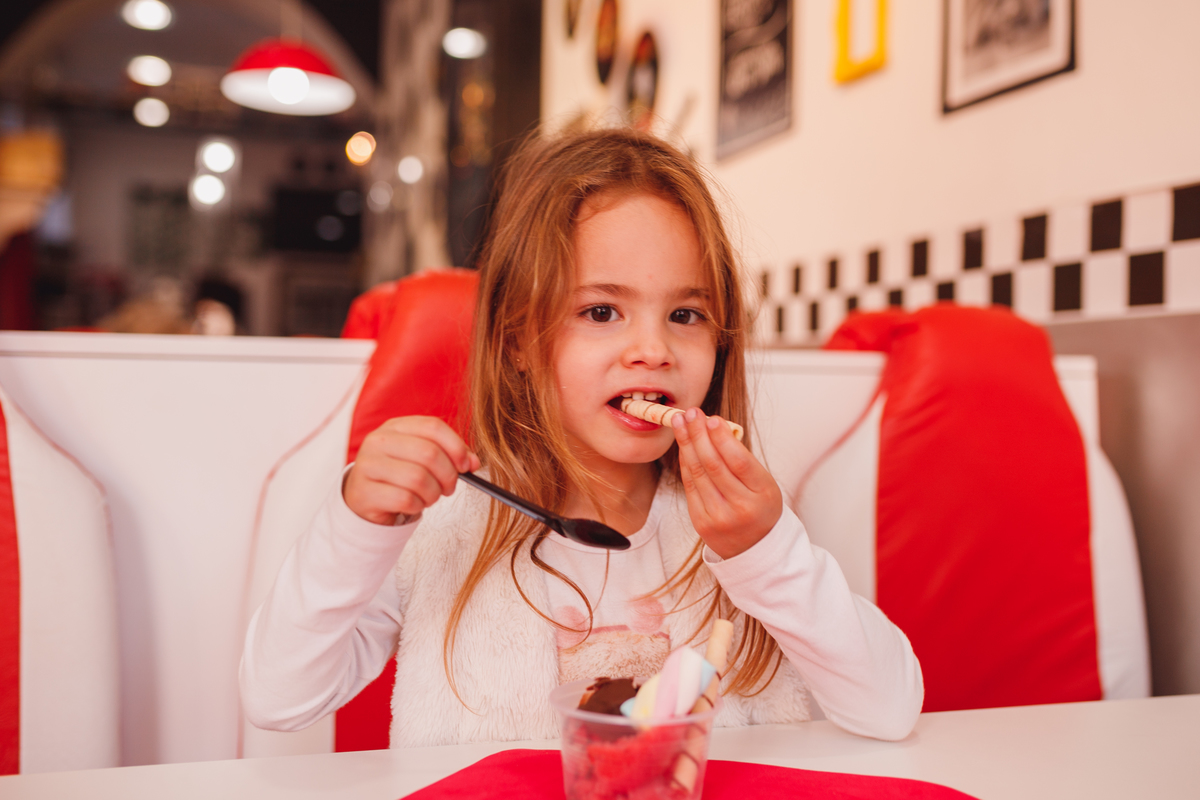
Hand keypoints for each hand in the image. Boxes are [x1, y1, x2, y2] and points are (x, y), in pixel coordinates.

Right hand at [343, 416, 480, 525]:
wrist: (366, 500)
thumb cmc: (399, 476)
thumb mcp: (422, 458)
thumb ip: (449, 455)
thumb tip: (473, 462)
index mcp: (395, 426)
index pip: (433, 426)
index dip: (456, 447)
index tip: (467, 465)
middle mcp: (378, 441)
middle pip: (429, 453)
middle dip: (448, 475)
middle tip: (449, 487)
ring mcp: (368, 465)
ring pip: (418, 478)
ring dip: (433, 493)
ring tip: (429, 496)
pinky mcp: (365, 491)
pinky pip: (405, 499)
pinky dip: (417, 506)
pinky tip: (413, 504)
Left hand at [672, 408, 781, 558]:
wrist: (754, 548)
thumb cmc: (760, 508)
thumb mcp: (764, 484)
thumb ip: (742, 459)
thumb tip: (714, 427)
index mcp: (762, 494)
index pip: (738, 461)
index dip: (722, 438)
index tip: (712, 418)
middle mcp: (739, 507)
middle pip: (713, 465)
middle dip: (699, 434)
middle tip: (691, 413)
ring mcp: (718, 516)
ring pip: (698, 473)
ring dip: (687, 444)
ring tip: (680, 422)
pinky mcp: (700, 521)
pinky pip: (689, 485)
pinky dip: (685, 462)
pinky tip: (683, 445)